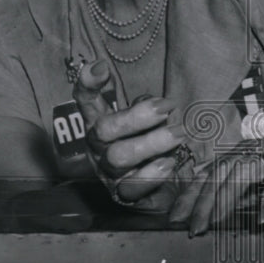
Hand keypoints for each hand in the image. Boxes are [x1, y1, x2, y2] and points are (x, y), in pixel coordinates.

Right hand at [74, 60, 185, 212]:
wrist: (154, 190)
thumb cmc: (146, 145)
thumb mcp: (143, 121)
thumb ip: (142, 105)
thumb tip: (151, 99)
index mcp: (99, 122)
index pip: (86, 100)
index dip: (88, 83)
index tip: (102, 67)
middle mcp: (98, 147)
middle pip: (103, 129)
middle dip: (135, 117)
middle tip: (167, 107)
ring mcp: (108, 172)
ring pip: (118, 157)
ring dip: (150, 144)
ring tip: (178, 134)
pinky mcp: (122, 195)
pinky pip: (132, 188)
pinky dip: (151, 175)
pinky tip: (169, 164)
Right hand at [169, 139, 263, 235]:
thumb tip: (260, 220)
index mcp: (255, 162)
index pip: (233, 186)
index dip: (220, 205)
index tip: (211, 224)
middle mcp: (236, 157)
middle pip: (212, 182)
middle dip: (198, 206)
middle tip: (189, 227)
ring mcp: (226, 156)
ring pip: (203, 176)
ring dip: (188, 197)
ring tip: (176, 215)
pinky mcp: (222, 157)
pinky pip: (203, 171)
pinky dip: (191, 186)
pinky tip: (183, 200)